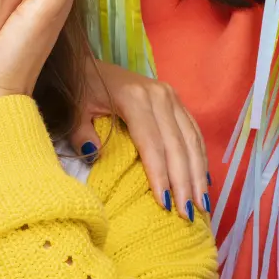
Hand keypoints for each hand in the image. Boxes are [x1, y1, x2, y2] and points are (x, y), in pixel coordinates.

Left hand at [74, 59, 209, 218]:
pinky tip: (204, 180)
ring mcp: (171, 97)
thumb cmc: (82, 90)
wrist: (88, 64)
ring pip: (190, 140)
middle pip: (176, 145)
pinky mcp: (176, 100)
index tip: (165, 203)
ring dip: (198, 174)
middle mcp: (159, 96)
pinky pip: (193, 131)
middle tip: (188, 213)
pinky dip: (200, 157)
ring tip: (201, 204)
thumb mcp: (75, 110)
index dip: (160, 174)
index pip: (152, 143)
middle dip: (184, 182)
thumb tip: (93, 154)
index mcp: (134, 98)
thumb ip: (81, 132)